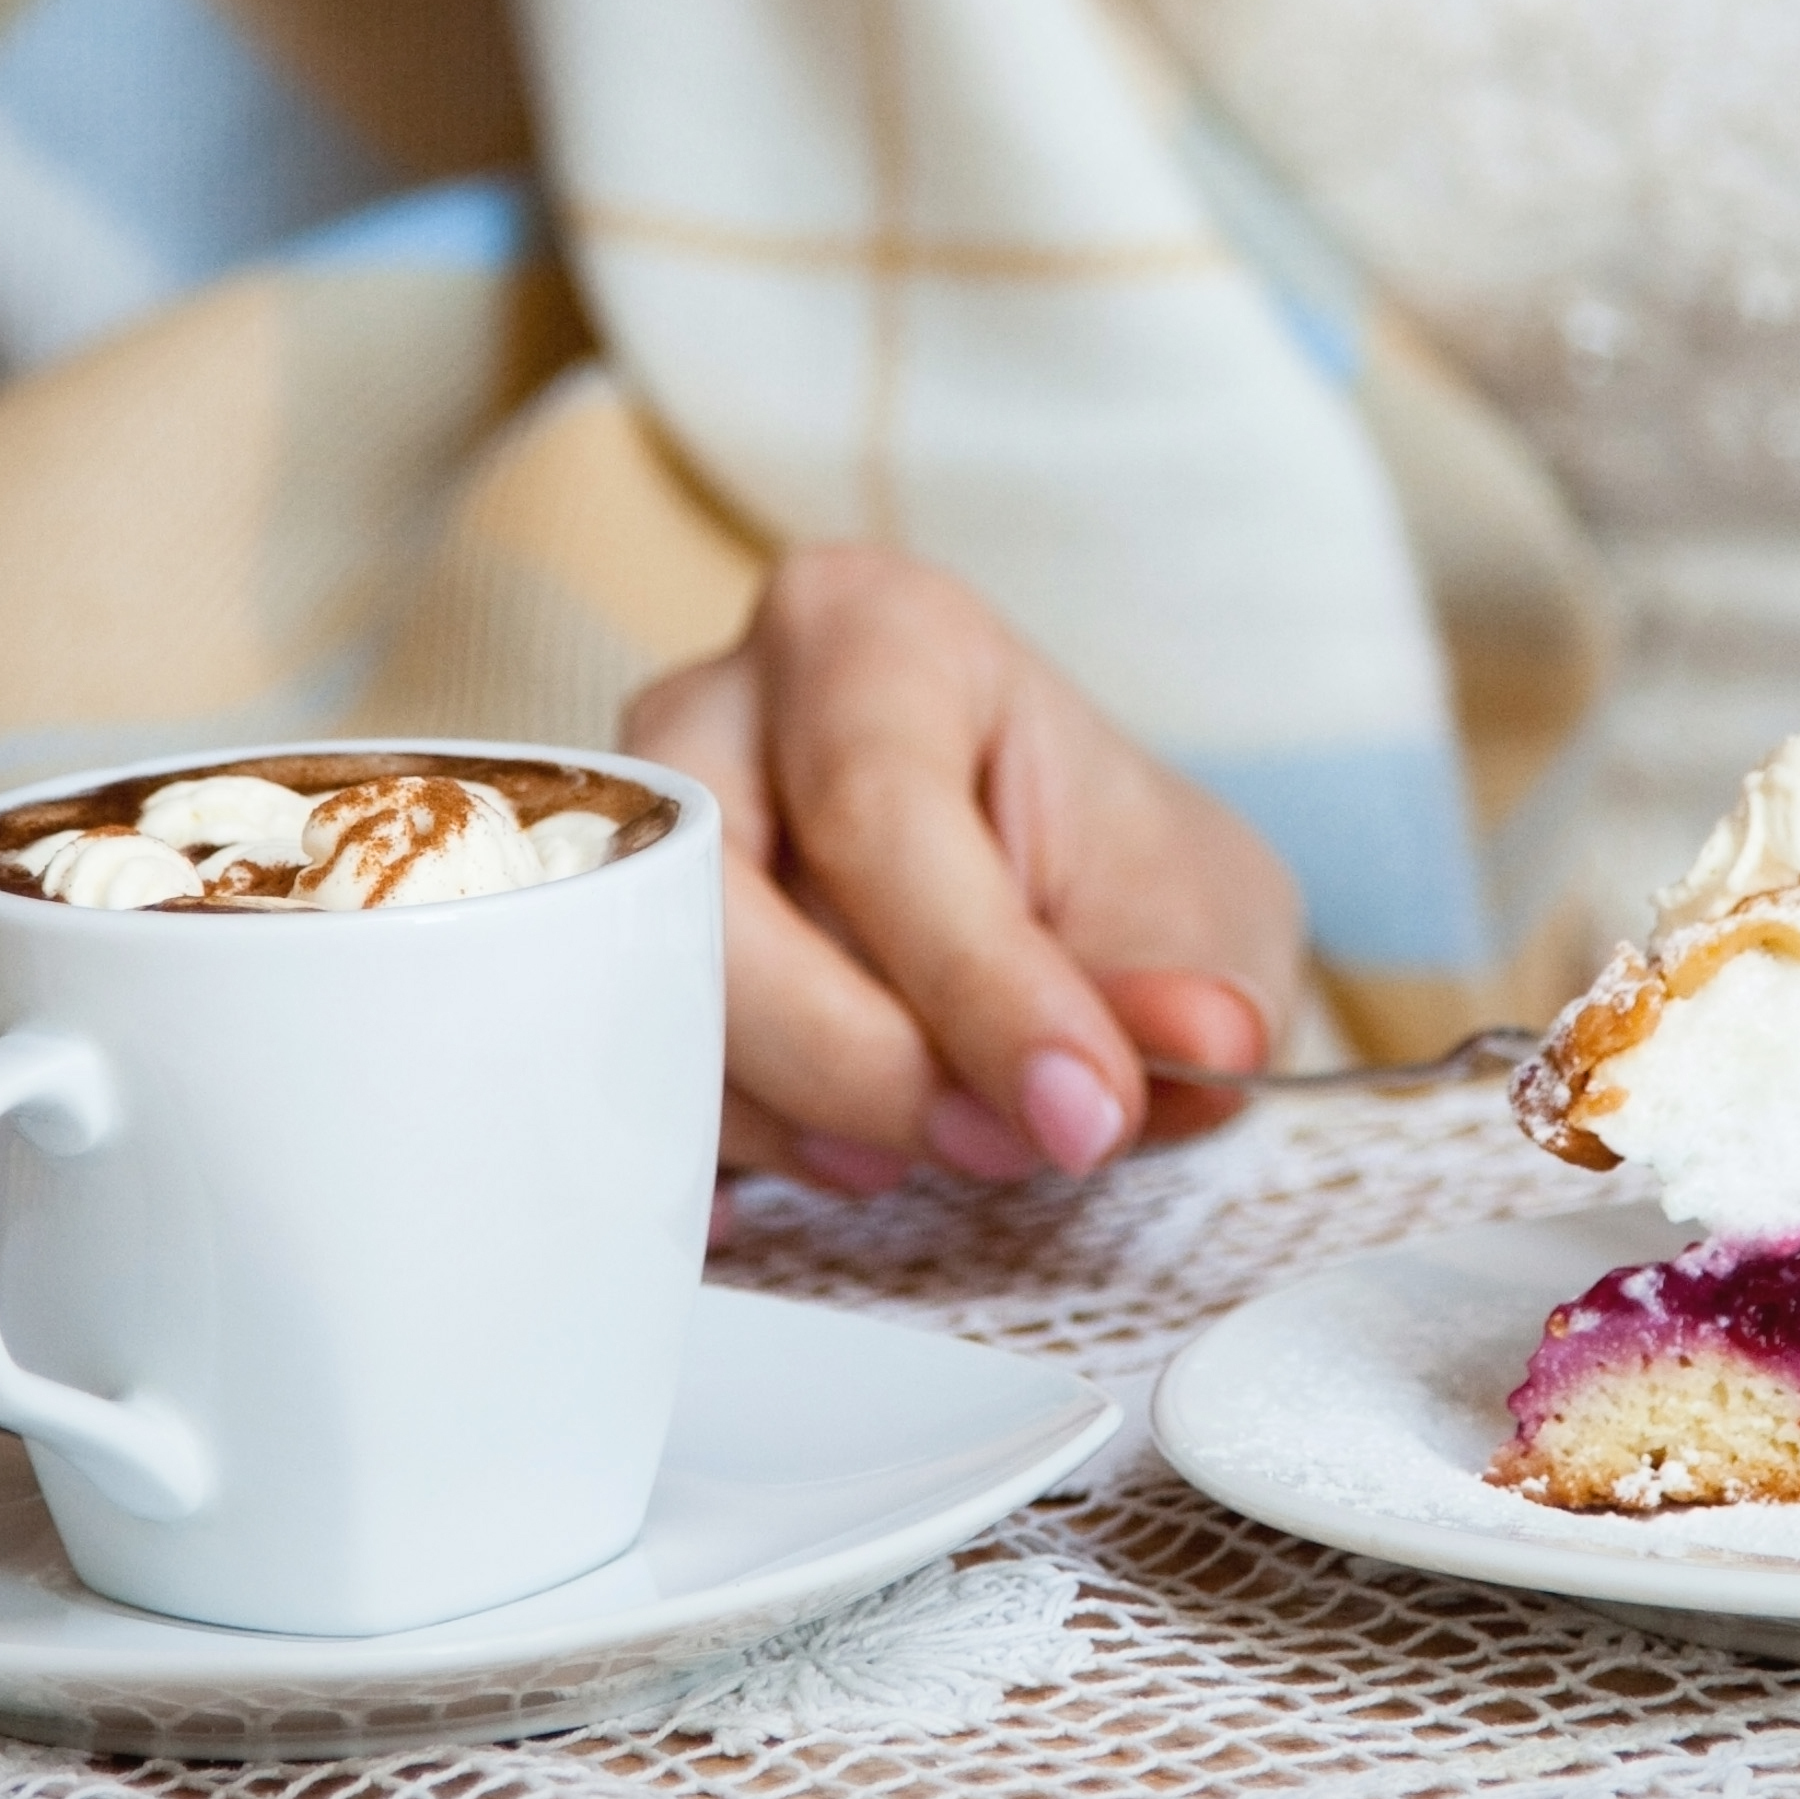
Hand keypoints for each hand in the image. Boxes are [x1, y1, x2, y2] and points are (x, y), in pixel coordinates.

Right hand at [621, 546, 1303, 1195]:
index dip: (978, 984)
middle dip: (867, 1065)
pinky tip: (833, 1165)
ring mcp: (626, 834)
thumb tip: (1207, 1049)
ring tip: (939, 1147)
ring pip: (652, 1003)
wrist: (1043, 887)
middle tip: (999, 1147)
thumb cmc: (1099, 865)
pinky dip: (723, 1154)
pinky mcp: (592, 960)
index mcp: (870, 634)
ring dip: (802, 1122)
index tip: (1083, 1110)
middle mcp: (711, 709)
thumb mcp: (1192, 912)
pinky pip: (611, 1074)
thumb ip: (1184, 984)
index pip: (880, 811)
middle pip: (722, 907)